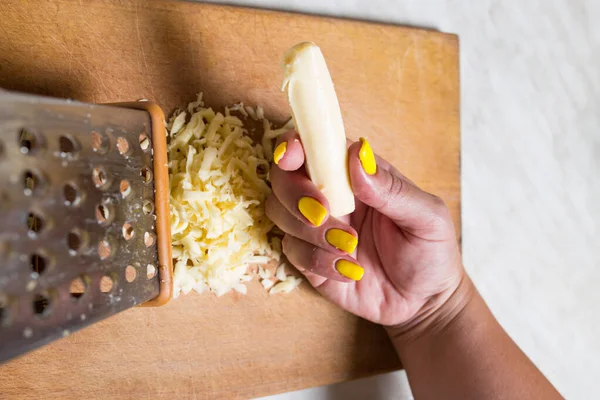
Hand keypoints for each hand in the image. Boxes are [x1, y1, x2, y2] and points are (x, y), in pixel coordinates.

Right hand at [266, 131, 464, 327]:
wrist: (425, 301)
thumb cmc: (431, 251)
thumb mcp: (426, 217)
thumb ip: (391, 189)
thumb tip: (357, 154)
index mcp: (356, 174)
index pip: (315, 146)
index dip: (295, 144)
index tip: (292, 157)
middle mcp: (330, 195)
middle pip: (284, 177)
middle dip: (295, 194)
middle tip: (322, 215)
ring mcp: (316, 228)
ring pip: (280, 213)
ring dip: (309, 231)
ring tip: (350, 247)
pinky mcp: (310, 259)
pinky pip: (293, 252)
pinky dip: (319, 261)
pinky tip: (351, 271)